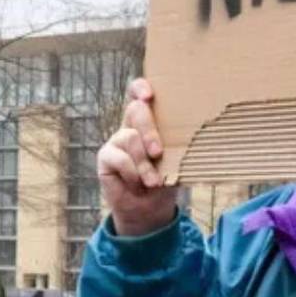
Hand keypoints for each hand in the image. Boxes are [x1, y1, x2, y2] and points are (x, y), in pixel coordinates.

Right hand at [98, 79, 178, 237]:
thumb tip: (190, 139)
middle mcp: (131, 126)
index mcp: (150, 121)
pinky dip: (133, 173)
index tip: (149, 96)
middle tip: (159, 153)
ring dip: (144, 163)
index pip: (139, 94)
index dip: (141, 88)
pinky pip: (119, 158)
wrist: (148, 208)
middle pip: (135, 110)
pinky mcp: (105, 156)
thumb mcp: (176, 161)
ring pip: (130, 138)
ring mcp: (117, 140)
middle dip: (149, 130)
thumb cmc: (166, 179)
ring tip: (153, 182)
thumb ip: (176, 146)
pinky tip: (139, 184)